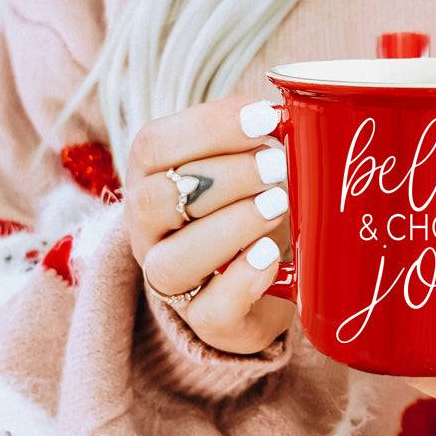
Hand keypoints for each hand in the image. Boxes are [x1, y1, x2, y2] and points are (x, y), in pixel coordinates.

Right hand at [124, 96, 294, 353]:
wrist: (266, 276)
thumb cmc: (254, 204)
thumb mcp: (249, 166)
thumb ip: (256, 141)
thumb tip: (287, 114)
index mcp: (151, 179)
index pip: (153, 145)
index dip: (208, 127)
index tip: (265, 117)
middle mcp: (149, 231)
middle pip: (155, 200)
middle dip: (224, 176)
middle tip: (278, 164)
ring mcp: (170, 281)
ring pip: (172, 263)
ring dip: (230, 227)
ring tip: (278, 206)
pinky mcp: (205, 321)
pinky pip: (210, 311)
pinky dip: (243, 281)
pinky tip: (271, 255)